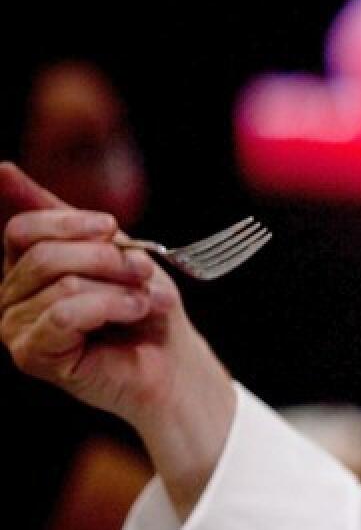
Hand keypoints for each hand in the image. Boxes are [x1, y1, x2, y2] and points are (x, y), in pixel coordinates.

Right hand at [0, 162, 235, 516]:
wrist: (174, 361)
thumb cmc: (144, 305)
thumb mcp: (110, 248)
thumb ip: (58, 214)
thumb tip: (3, 169)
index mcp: (25, 268)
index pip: (24, 229)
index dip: (73, 223)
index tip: (112, 227)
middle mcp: (10, 297)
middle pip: (44, 254)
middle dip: (107, 258)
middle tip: (146, 272)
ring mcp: (16, 329)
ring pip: (61, 283)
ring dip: (118, 287)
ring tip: (145, 301)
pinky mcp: (32, 356)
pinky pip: (63, 314)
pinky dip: (110, 307)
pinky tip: (134, 313)